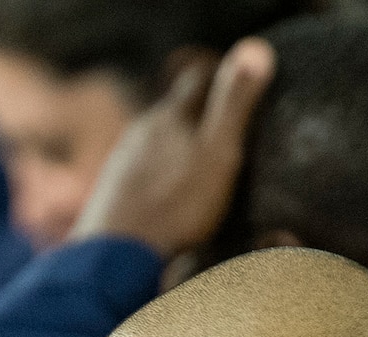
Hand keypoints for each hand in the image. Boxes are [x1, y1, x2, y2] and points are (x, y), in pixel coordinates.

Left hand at [69, 37, 275, 260]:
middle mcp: (140, 131)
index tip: (237, 83)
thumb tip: (255, 49)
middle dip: (197, 115)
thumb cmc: (175, 204)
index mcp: (170, 116)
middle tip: (224, 127)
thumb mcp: (218, 152)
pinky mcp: (112, 193)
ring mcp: (122, 162)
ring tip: (197, 165)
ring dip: (175, 147)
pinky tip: (165, 197)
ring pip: (153, 142)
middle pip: (173, 111)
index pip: (198, 79)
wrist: (118, 256)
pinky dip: (157, 176)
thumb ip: (234, 104)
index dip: (219, 76)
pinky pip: (140, 174)